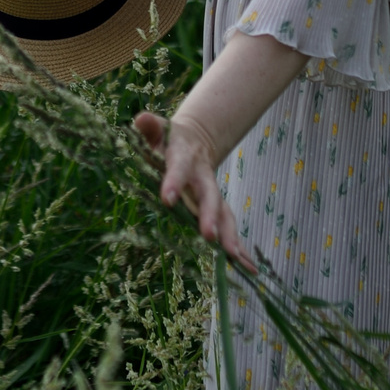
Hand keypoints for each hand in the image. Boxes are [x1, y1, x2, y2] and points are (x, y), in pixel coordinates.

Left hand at [134, 110, 256, 271]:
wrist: (197, 141)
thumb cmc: (169, 139)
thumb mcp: (158, 130)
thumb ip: (150, 127)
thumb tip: (141, 119)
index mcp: (185, 159)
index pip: (178, 169)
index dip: (172, 182)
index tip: (166, 199)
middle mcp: (203, 179)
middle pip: (210, 197)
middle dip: (210, 217)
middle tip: (209, 237)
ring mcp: (213, 194)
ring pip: (225, 216)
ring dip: (232, 238)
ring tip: (238, 262)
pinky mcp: (218, 209)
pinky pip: (229, 229)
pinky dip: (240, 250)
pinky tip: (249, 270)